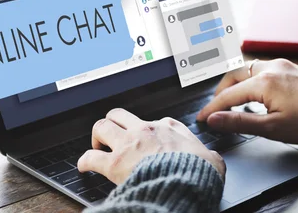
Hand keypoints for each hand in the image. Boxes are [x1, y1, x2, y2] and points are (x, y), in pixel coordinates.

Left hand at [78, 108, 225, 183]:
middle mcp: (146, 130)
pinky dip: (85, 161)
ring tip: (97, 146)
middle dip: (113, 123)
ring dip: (97, 136)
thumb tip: (214, 160)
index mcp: (169, 127)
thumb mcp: (212, 159)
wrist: (186, 183)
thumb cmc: (198, 172)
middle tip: (113, 136)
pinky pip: (91, 157)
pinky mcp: (115, 163)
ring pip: (101, 126)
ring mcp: (129, 144)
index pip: (153, 121)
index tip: (146, 139)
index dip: (147, 131)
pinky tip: (84, 166)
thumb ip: (209, 156)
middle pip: (120, 114)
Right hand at [196, 59, 297, 144]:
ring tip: (233, 102)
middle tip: (216, 109)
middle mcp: (270, 67)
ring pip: (247, 69)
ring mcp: (281, 65)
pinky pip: (261, 68)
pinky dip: (250, 80)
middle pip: (233, 74)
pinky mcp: (289, 67)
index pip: (228, 95)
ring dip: (236, 83)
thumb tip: (215, 119)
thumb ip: (240, 122)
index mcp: (263, 82)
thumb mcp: (272, 128)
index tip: (202, 119)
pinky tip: (254, 94)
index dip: (212, 108)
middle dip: (221, 91)